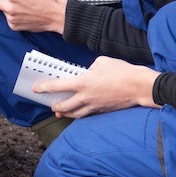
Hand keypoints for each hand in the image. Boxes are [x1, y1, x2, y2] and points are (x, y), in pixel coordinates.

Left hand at [39, 56, 159, 118]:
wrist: (139, 87)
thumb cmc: (121, 72)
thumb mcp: (102, 62)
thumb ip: (90, 67)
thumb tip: (88, 72)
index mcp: (82, 83)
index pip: (57, 86)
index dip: (44, 87)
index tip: (36, 89)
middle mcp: (85, 97)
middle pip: (64, 106)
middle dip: (55, 106)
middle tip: (51, 104)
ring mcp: (94, 106)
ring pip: (75, 114)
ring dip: (66, 113)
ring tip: (61, 112)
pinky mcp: (102, 111)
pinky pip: (87, 115)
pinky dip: (80, 114)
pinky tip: (79, 112)